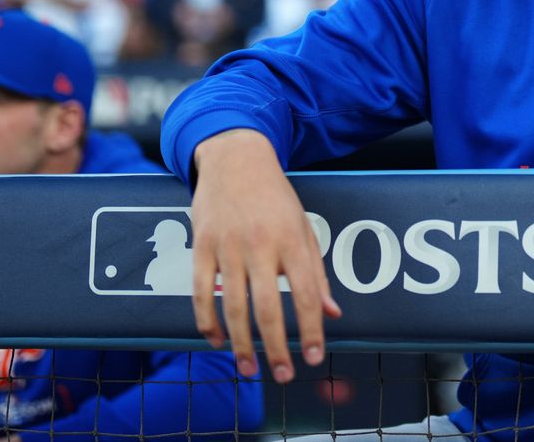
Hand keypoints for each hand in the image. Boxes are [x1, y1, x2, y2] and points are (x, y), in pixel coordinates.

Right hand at [190, 129, 341, 383]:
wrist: (235, 158)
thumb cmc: (275, 197)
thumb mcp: (303, 228)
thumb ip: (316, 273)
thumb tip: (333, 312)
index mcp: (292, 240)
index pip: (307, 294)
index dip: (312, 329)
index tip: (316, 356)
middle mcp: (261, 245)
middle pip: (268, 307)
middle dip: (276, 347)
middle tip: (282, 374)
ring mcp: (228, 246)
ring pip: (233, 306)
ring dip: (241, 344)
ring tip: (249, 368)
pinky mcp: (201, 246)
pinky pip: (201, 292)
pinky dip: (207, 321)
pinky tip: (217, 341)